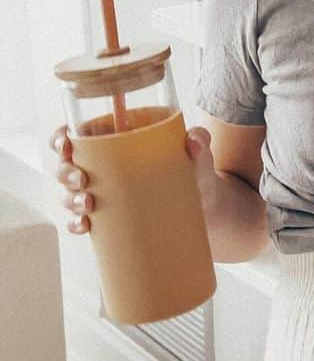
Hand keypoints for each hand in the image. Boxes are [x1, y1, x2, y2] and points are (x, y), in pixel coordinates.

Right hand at [48, 123, 217, 234]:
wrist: (205, 205)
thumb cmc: (194, 170)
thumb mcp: (197, 153)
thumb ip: (199, 141)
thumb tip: (195, 140)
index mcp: (114, 143)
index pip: (76, 135)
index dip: (61, 138)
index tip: (65, 144)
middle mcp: (102, 167)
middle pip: (66, 165)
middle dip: (65, 172)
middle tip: (81, 179)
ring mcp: (103, 194)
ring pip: (69, 194)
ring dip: (70, 199)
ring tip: (88, 203)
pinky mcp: (109, 217)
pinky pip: (82, 221)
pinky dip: (77, 224)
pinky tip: (84, 225)